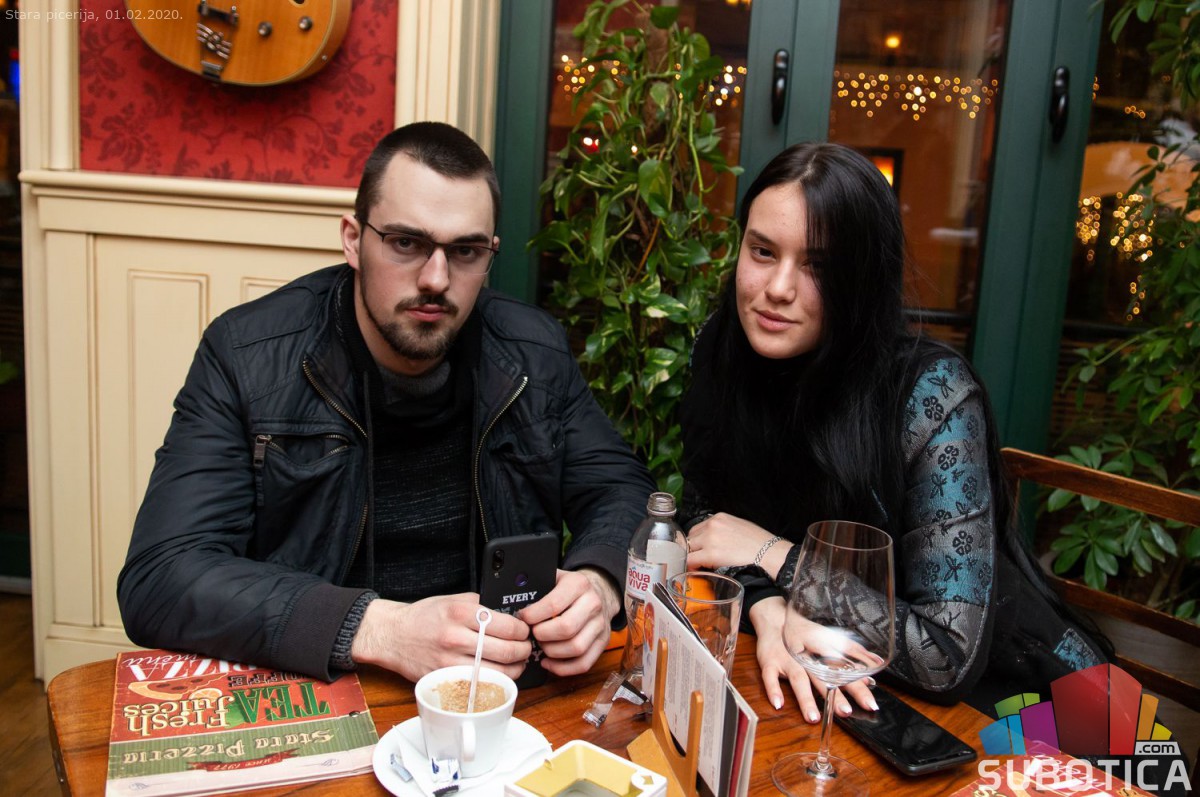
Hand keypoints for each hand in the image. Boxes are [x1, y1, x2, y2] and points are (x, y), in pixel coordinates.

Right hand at [350, 594, 530, 681]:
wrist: (393, 635)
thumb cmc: (424, 617)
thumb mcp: (453, 599)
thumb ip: (481, 606)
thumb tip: (510, 615)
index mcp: (460, 613)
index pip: (507, 626)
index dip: (522, 631)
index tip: (524, 631)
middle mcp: (455, 638)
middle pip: (506, 651)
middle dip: (523, 651)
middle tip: (525, 648)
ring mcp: (449, 662)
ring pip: (496, 673)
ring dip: (514, 670)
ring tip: (516, 663)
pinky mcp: (444, 680)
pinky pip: (478, 687)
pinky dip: (493, 683)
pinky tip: (498, 676)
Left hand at [518, 568, 619, 676]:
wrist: (600, 591)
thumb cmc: (569, 588)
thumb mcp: (555, 578)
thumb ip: (537, 587)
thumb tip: (513, 601)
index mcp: (578, 584)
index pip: (553, 605)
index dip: (533, 615)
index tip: (523, 618)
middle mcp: (593, 604)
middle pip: (566, 628)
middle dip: (542, 635)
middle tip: (532, 633)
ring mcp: (600, 625)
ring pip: (576, 648)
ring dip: (552, 652)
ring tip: (541, 646)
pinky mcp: (603, 642)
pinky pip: (584, 663)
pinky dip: (563, 668)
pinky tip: (548, 662)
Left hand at [687, 513, 791, 578]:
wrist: (768, 552)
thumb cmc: (758, 543)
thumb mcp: (738, 526)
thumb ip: (722, 530)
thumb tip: (713, 541)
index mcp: (719, 517)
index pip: (698, 528)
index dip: (697, 541)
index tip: (698, 549)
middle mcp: (712, 525)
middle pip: (691, 537)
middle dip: (693, 549)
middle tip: (699, 559)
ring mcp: (709, 539)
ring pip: (689, 548)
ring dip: (692, 557)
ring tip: (700, 565)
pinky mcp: (710, 553)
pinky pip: (692, 560)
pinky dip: (691, 566)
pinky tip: (696, 570)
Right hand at [749, 598, 877, 720]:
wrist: (774, 619)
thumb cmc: (805, 632)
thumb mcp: (829, 637)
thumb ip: (852, 651)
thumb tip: (876, 663)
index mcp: (823, 648)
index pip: (844, 669)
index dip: (857, 685)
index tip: (869, 702)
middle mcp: (807, 654)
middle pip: (823, 676)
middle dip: (835, 694)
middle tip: (846, 712)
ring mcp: (787, 658)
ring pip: (798, 679)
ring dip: (806, 698)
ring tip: (814, 717)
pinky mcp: (769, 662)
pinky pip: (770, 677)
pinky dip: (773, 689)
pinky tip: (778, 703)